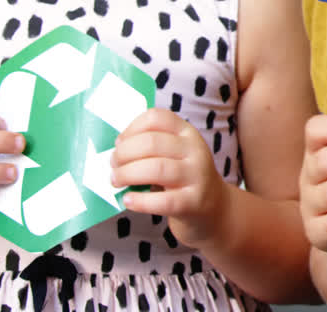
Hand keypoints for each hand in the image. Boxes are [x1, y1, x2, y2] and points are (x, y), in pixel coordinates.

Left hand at [112, 108, 227, 247]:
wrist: (214, 208)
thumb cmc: (182, 178)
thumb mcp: (175, 153)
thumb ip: (151, 146)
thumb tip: (117, 148)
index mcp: (187, 133)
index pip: (156, 118)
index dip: (132, 128)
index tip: (120, 143)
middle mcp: (194, 150)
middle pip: (151, 142)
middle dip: (124, 154)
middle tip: (113, 165)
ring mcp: (196, 176)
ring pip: (155, 169)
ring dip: (127, 174)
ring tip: (116, 181)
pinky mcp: (193, 202)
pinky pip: (162, 201)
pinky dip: (139, 201)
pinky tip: (128, 200)